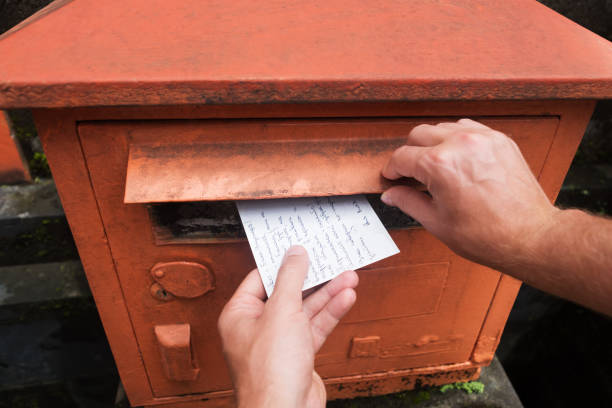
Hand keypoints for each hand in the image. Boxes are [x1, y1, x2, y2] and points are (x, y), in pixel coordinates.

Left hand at [218, 246, 358, 407]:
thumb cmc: (270, 370)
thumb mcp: (282, 311)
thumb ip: (290, 278)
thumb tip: (294, 253)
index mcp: (239, 315)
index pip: (261, 279)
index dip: (281, 263)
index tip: (300, 249)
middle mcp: (257, 327)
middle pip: (286, 293)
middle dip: (312, 278)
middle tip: (329, 260)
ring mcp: (278, 342)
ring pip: (304, 310)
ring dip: (327, 294)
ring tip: (348, 276)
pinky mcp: (297, 355)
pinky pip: (314, 328)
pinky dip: (330, 313)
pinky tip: (345, 298)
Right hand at [381, 119, 557, 269]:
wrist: (530, 236)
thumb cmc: (486, 235)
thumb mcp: (437, 222)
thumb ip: (408, 202)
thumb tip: (391, 194)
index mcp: (439, 165)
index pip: (402, 157)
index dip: (392, 170)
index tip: (392, 177)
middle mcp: (459, 144)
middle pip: (418, 135)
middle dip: (409, 153)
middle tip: (410, 174)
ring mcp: (482, 138)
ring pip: (442, 128)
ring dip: (432, 144)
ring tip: (435, 167)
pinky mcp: (499, 140)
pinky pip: (467, 129)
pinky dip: (456, 140)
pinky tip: (457, 159)